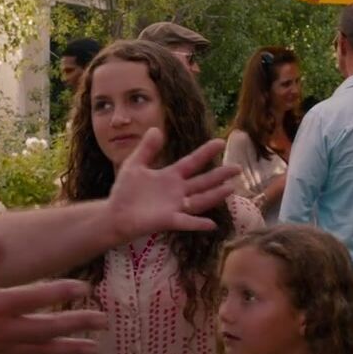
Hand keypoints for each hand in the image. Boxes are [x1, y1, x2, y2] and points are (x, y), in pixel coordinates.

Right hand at [0, 237, 105, 353]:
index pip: (33, 297)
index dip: (59, 292)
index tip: (83, 286)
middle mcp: (2, 330)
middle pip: (46, 328)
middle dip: (76, 325)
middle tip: (103, 320)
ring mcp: (3, 349)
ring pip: (43, 351)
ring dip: (71, 349)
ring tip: (96, 348)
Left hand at [107, 127, 240, 239]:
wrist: (115, 214)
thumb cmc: (126, 191)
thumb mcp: (135, 165)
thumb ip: (147, 149)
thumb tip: (156, 129)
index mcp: (170, 176)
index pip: (192, 162)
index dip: (205, 152)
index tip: (220, 141)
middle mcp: (177, 191)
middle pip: (202, 181)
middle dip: (220, 175)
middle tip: (237, 168)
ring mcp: (175, 206)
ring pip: (200, 200)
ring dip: (215, 195)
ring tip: (231, 188)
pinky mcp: (168, 220)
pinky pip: (186, 222)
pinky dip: (198, 223)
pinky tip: (212, 223)